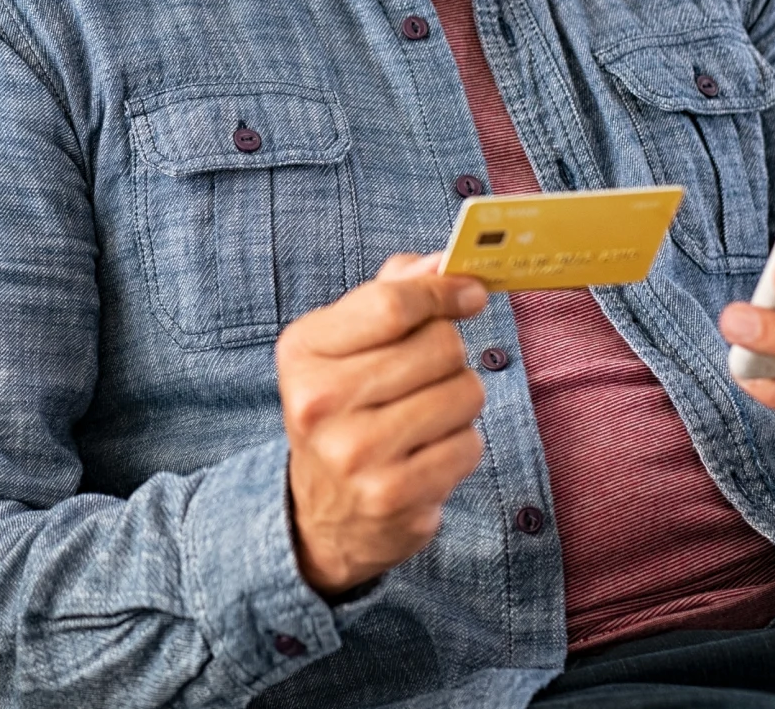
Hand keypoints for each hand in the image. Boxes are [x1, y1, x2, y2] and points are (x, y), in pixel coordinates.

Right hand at [277, 253, 488, 595]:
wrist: (325, 511)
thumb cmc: (345, 407)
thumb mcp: (347, 342)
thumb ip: (392, 291)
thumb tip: (443, 261)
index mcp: (304, 350)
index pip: (392, 303)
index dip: (443, 291)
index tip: (470, 293)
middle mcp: (320, 402)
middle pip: (440, 345)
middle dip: (451, 351)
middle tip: (430, 372)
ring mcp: (355, 454)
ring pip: (465, 392)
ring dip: (460, 398)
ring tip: (427, 414)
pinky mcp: (393, 496)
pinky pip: (469, 444)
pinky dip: (461, 444)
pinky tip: (428, 452)